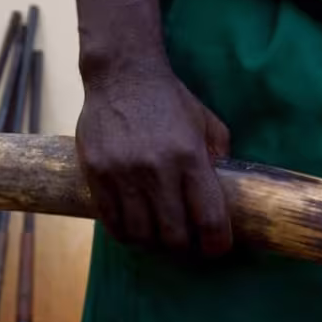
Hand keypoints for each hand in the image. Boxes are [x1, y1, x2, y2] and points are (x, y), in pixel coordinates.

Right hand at [75, 70, 232, 256]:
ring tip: (157, 236)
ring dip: (153, 243)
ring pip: (140, 234)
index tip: (215, 248)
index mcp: (189, 157)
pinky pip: (111, 221)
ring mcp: (123, 173)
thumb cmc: (169, 98)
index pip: (208, 219)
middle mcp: (157, 169)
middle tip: (185, 242)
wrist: (122, 73)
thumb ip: (217, 155)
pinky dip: (125, 233)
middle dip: (184, 247)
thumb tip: (224, 190)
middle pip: (173, 236)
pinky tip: (133, 228)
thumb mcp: (205, 122)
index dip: (215, 244)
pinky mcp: (96, 173)